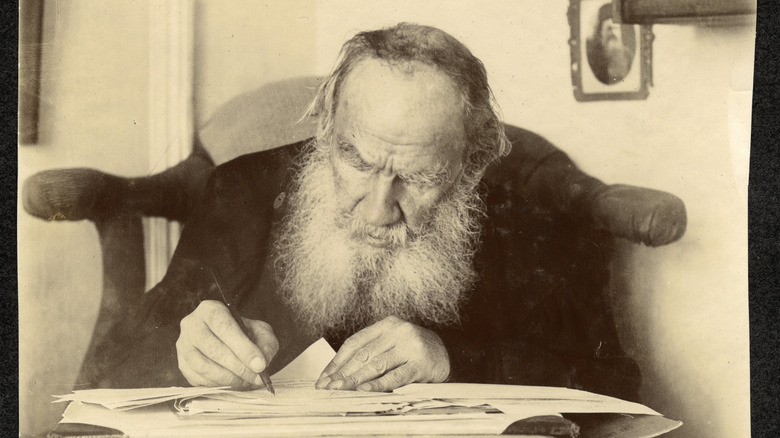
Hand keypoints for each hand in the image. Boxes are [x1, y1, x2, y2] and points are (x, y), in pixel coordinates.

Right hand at [176, 300, 278, 387]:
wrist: (229, 341)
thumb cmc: (244, 334)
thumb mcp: (260, 332)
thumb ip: (265, 344)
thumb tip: (261, 363)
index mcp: (211, 310)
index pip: (225, 327)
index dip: (243, 347)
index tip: (260, 365)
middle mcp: (192, 325)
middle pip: (213, 348)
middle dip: (238, 367)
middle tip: (257, 378)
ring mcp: (184, 346)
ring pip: (204, 367)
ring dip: (229, 379)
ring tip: (247, 383)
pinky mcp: (182, 365)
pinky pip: (198, 379)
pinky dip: (219, 385)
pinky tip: (234, 384)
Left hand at [314, 316, 448, 391]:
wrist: (448, 355)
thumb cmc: (414, 352)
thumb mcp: (393, 344)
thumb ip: (372, 352)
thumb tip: (338, 374)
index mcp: (387, 324)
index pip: (355, 343)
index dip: (337, 361)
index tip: (324, 377)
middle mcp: (398, 331)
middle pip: (363, 354)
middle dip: (342, 373)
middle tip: (327, 387)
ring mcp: (410, 346)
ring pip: (376, 364)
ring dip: (354, 379)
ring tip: (339, 390)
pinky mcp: (420, 363)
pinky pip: (395, 376)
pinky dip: (378, 384)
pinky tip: (364, 390)